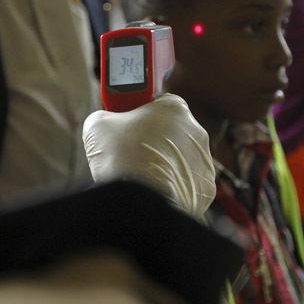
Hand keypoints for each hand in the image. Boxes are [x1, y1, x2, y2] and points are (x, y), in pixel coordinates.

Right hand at [82, 94, 215, 217]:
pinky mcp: (206, 188)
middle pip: (170, 131)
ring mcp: (204, 161)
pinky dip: (172, 185)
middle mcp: (196, 130)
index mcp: (174, 108)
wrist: (140, 200)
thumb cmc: (121, 156)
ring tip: (140, 174)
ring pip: (179, 158)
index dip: (140, 113)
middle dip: (152, 140)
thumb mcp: (97, 125)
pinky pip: (187, 182)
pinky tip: (154, 189)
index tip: (127, 124)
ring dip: (163, 163)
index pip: (159, 103)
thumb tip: (104, 122)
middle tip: (129, 152)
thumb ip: (104, 116)